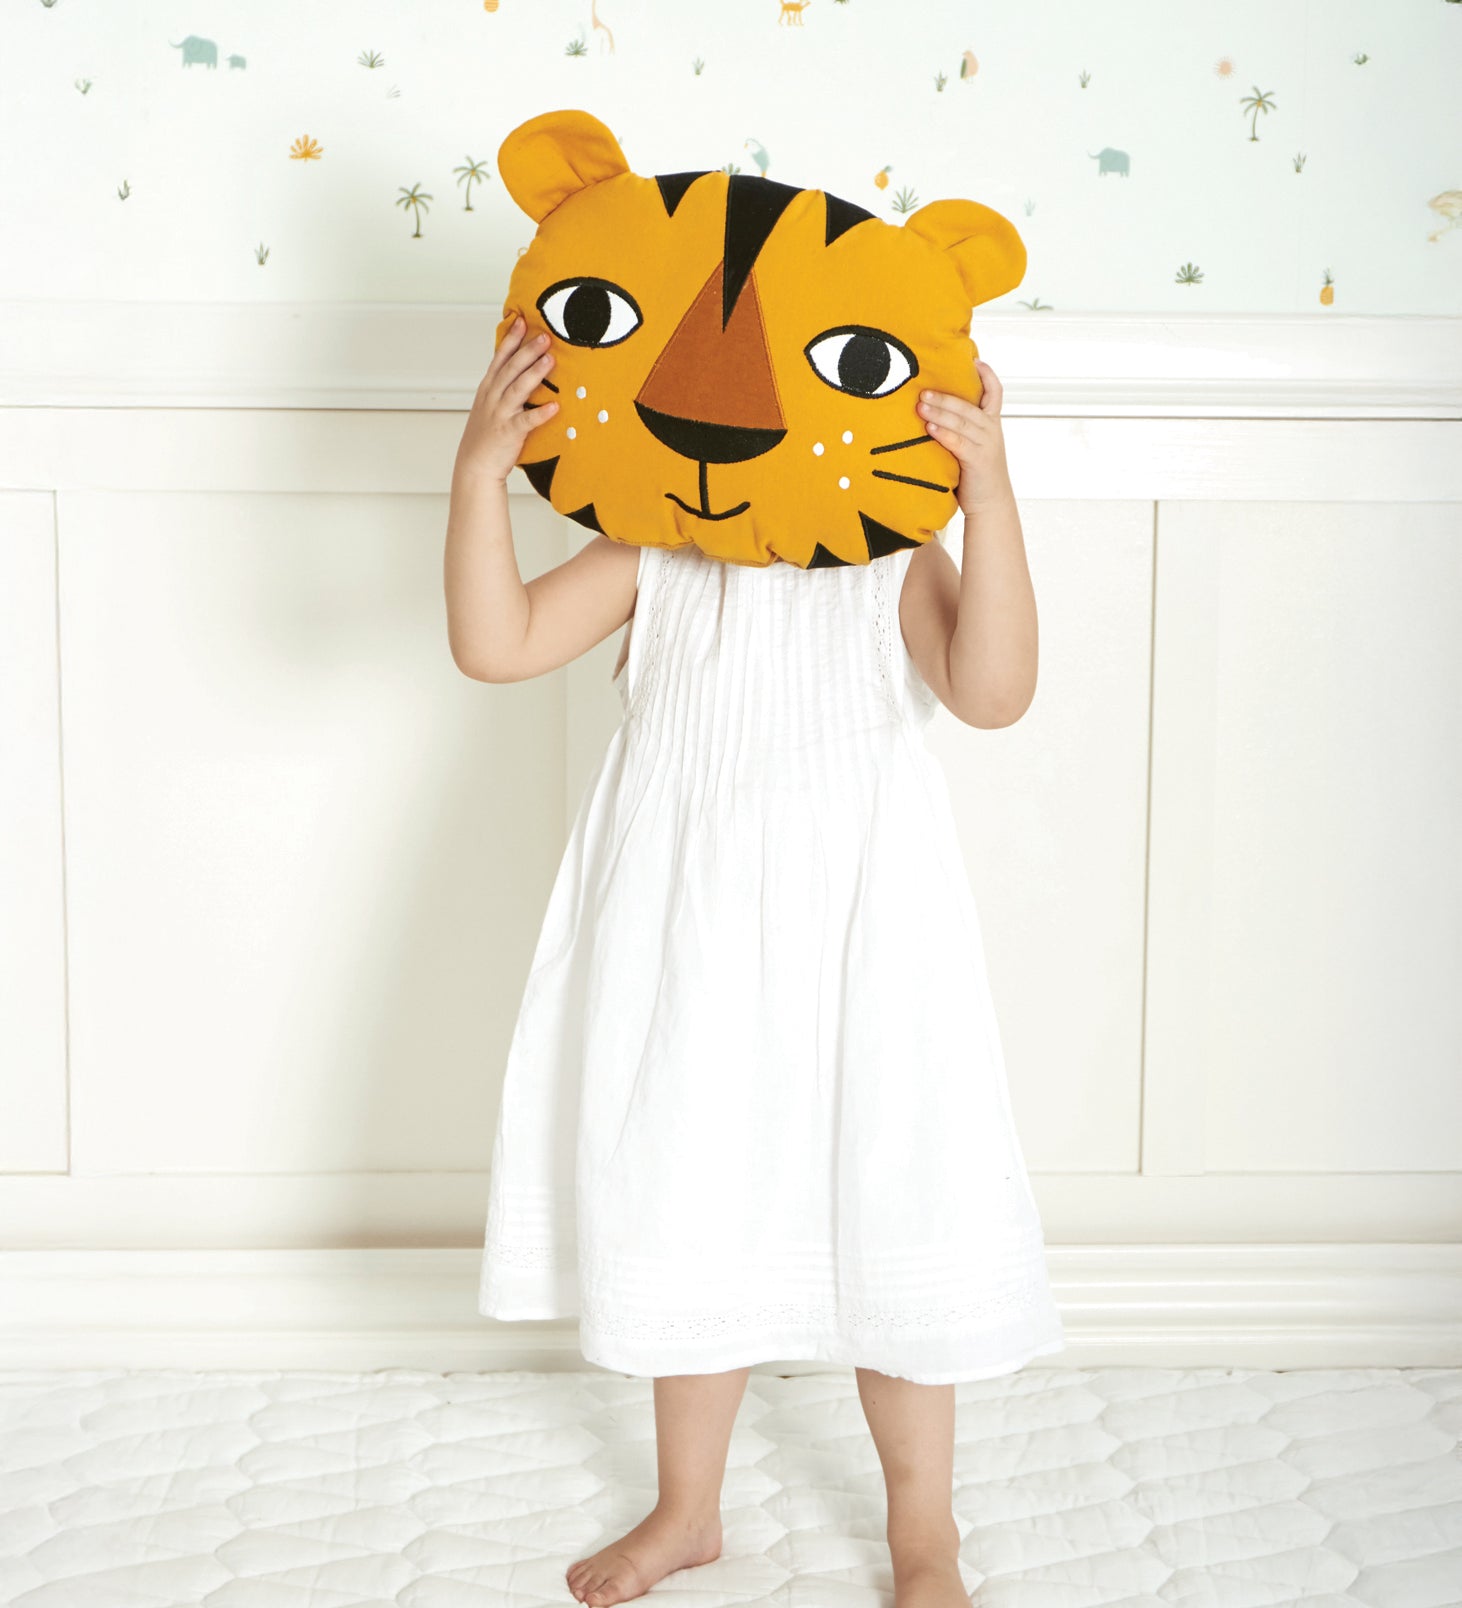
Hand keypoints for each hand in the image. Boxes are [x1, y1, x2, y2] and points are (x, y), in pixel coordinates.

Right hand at [453, 313, 558, 485]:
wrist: (475, 464)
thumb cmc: (486, 435)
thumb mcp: (490, 404)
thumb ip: (503, 387)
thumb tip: (521, 369)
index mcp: (488, 388)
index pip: (500, 358)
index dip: (511, 339)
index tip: (521, 321)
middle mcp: (493, 397)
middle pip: (511, 369)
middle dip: (527, 350)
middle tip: (544, 336)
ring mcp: (500, 414)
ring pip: (517, 388)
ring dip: (534, 373)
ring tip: (550, 359)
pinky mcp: (509, 432)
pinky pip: (526, 421)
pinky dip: (540, 414)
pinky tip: (555, 407)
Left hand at [916, 359, 1014, 516]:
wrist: (990, 504)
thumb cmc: (975, 475)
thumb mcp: (972, 445)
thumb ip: (960, 429)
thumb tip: (933, 412)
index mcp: (991, 424)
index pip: (995, 392)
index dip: (987, 375)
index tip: (975, 360)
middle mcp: (991, 430)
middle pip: (968, 406)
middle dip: (945, 397)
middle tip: (923, 391)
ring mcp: (986, 444)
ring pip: (962, 422)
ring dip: (940, 412)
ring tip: (920, 406)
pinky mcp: (977, 460)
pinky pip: (958, 442)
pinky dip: (944, 433)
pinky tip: (930, 428)